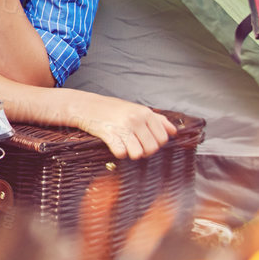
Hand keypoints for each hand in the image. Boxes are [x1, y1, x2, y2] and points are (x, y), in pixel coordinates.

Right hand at [62, 91, 177, 158]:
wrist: (84, 105)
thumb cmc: (111, 108)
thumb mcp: (136, 108)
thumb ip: (157, 119)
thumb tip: (174, 131)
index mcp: (145, 112)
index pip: (163, 138)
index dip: (156, 144)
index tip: (146, 141)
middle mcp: (136, 119)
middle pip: (152, 148)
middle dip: (144, 151)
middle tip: (134, 145)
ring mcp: (123, 127)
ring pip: (139, 154)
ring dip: (132, 154)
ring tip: (126, 147)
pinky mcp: (109, 134)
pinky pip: (122, 153)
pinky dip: (120, 153)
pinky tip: (115, 146)